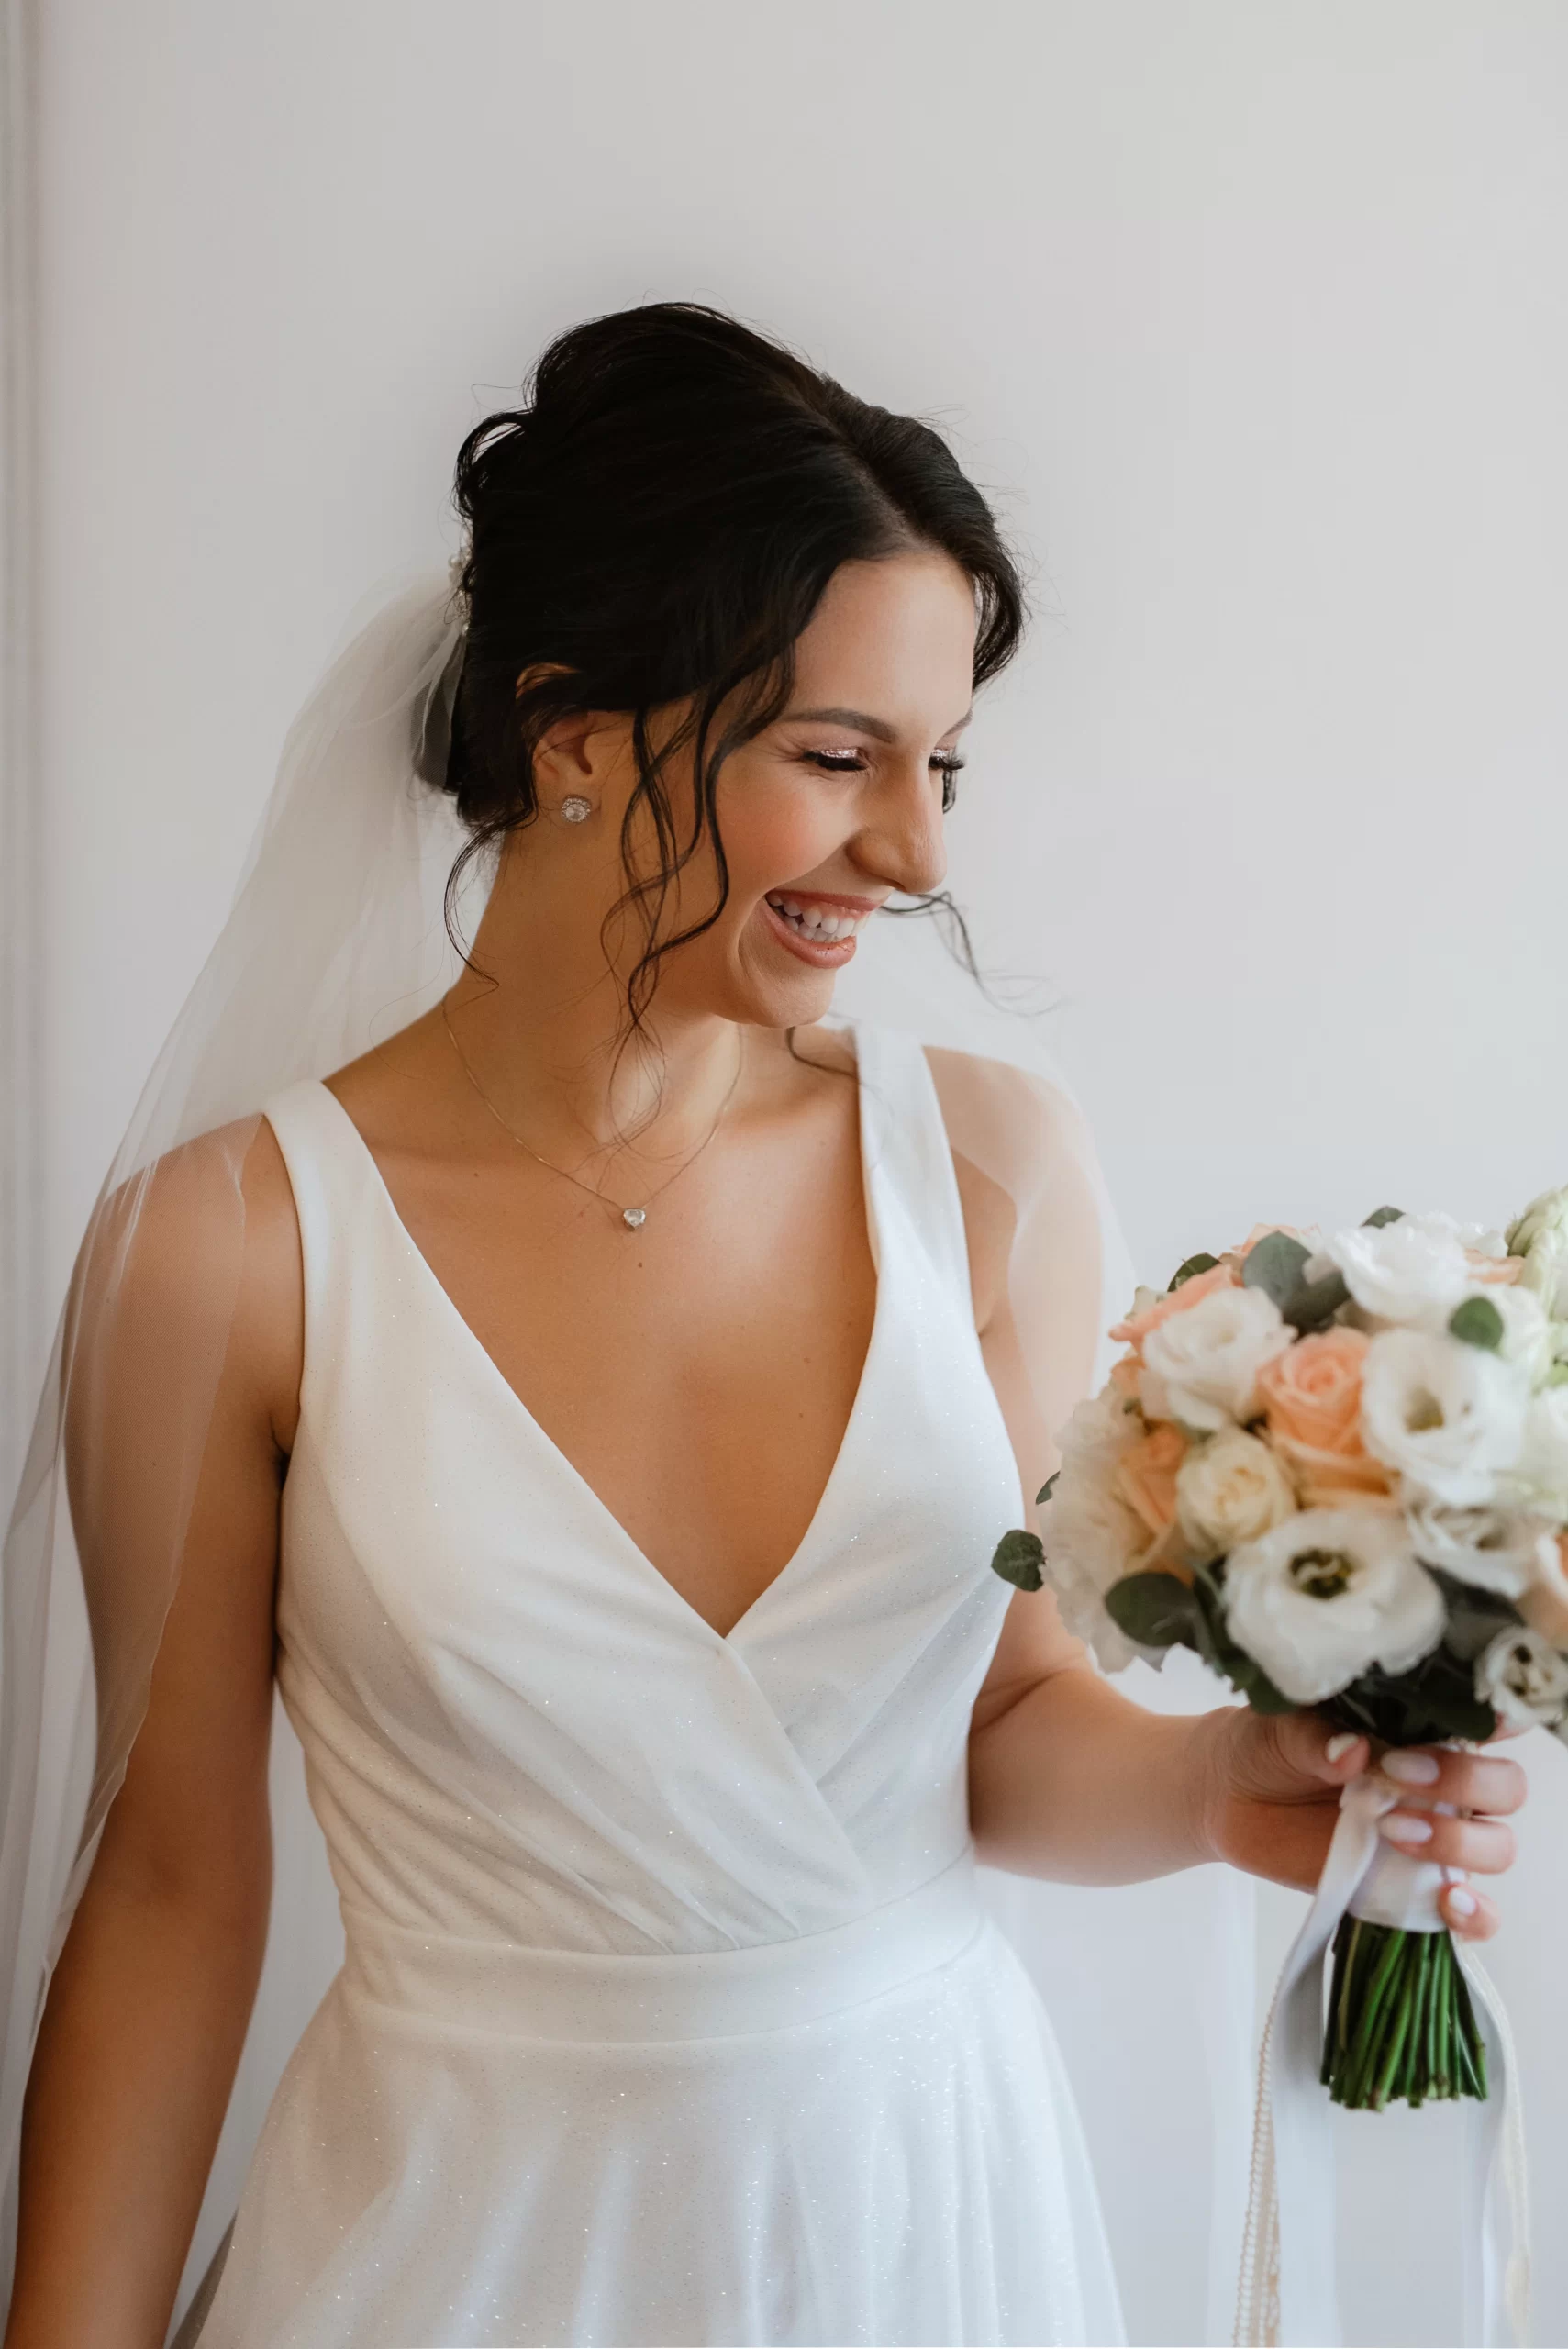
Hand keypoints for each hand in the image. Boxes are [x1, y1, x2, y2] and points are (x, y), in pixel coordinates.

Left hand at [1194, 1706, 1526, 1940]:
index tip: (1471, 1727)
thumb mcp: (1282, 1728)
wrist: (1228, 1798)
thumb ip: (1318, 1737)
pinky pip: (1474, 1914)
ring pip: (1496, 1846)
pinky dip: (1477, 1914)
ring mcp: (1433, 1839)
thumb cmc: (1266, 1747)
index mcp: (1423, 1730)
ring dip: (1459, 1842)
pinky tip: (1447, 1902)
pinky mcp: (1411, 1889)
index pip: (1489, 1723)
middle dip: (1468, 1783)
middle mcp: (1442, 1784)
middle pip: (1505, 1788)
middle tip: (1399, 1776)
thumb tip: (1353, 1749)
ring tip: (1393, 1830)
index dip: (1497, 1723)